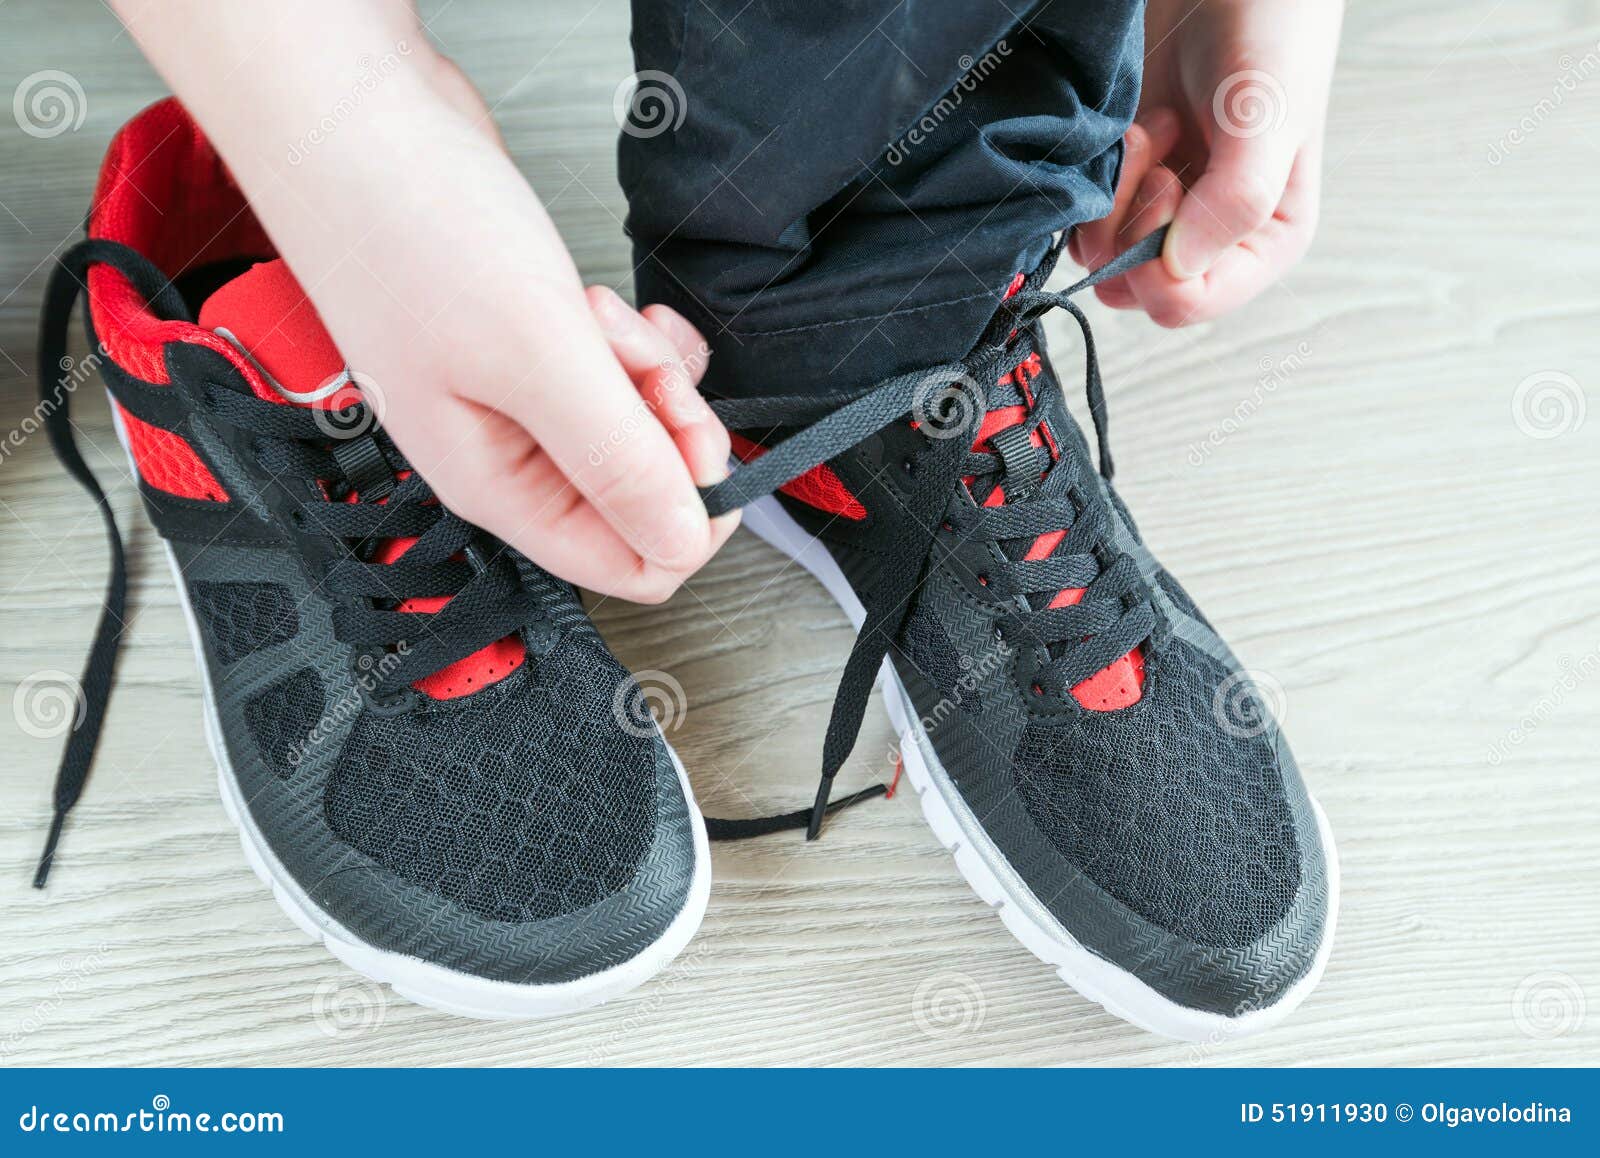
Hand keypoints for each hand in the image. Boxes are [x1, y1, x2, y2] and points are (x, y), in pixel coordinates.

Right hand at [116, 2, 735, 602]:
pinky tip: (601, 302)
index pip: (631, 566)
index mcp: (499, 487)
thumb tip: (681, 542)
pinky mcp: (534, 347)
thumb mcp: (535, 356)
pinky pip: (620, 374)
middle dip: (669, 423)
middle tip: (641, 361)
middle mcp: (510, 455)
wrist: (350, 117)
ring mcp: (520, 399)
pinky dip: (634, 339)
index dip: (685, 513)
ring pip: (639, 426)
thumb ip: (616, 459)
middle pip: (645, 493)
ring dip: (648, 369)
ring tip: (595, 314)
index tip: (687, 435)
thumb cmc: (406, 227)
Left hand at [1071, 0, 1342, 325]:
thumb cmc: (1269, 31)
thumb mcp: (1267, 115)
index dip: (1155, 264)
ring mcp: (1164, 213)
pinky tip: (1132, 126)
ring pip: (1101, 255)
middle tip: (1161, 151)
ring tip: (1153, 127)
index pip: (1188, 302)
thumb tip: (1178, 272)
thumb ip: (1234, 201)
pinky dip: (1096, 175)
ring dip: (1114, 191)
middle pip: (1133, 287)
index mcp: (1264, 240)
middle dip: (1130, 221)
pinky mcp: (1126, 184)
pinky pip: (1083, 217)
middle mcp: (1211, 240)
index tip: (1167, 186)